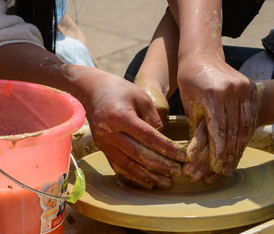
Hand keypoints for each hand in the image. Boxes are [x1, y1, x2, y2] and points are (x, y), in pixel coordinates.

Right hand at [73, 68, 185, 188]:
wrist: (91, 90)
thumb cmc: (120, 90)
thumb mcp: (141, 96)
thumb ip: (154, 117)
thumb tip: (164, 140)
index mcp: (121, 116)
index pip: (148, 136)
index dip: (166, 148)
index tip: (182, 156)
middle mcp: (109, 132)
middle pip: (138, 154)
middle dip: (160, 165)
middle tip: (177, 172)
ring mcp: (103, 142)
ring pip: (127, 164)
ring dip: (148, 176)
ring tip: (165, 182)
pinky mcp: (101, 148)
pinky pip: (118, 166)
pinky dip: (133, 176)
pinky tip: (147, 182)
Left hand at [184, 82, 263, 181]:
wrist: (202, 55)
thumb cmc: (190, 82)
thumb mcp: (189, 104)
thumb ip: (196, 127)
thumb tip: (195, 156)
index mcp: (213, 94)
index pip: (218, 129)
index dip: (218, 151)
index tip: (216, 167)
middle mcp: (230, 90)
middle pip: (233, 128)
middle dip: (229, 152)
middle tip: (224, 169)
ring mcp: (242, 87)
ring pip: (244, 123)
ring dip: (239, 145)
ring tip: (233, 161)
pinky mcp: (249, 86)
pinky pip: (249, 114)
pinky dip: (245, 131)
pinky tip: (241, 145)